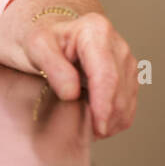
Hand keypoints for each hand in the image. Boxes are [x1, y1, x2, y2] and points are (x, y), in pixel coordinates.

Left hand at [20, 10, 137, 136]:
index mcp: (96, 31)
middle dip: (107, 117)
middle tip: (84, 133)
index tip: (98, 127)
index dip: (104, 105)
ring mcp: (126, 62)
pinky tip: (94, 121)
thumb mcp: (36, 47)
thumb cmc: (40, 40)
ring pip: (127, 101)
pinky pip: (128, 106)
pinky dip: (114, 119)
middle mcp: (118, 45)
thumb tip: (72, 93)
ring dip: (110, 120)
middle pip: (120, 91)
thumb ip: (53, 67)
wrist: (47, 36)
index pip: (107, 76)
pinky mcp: (129, 77)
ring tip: (84, 126)